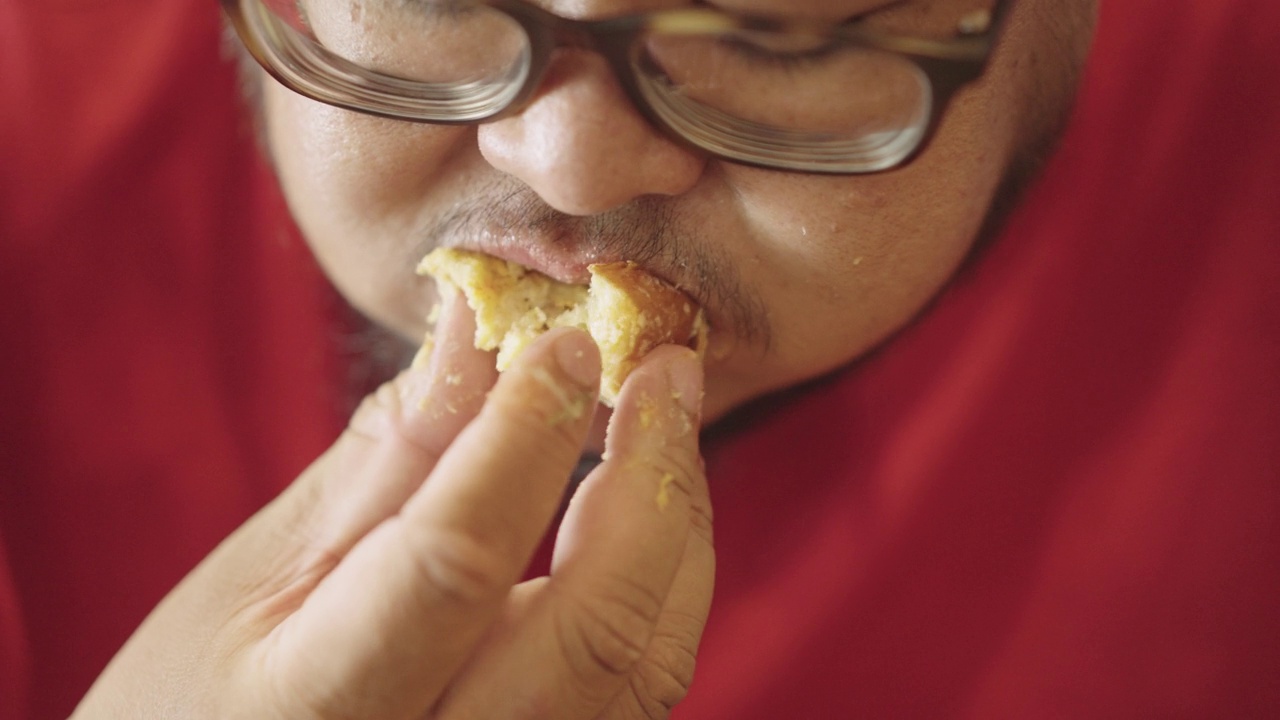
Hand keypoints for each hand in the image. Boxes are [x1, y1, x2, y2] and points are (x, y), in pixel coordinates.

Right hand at [71, 292, 713, 718]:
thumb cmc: (202, 696)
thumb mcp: (263, 572)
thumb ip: (392, 453)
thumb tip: (478, 321)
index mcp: (325, 710)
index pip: (458, 562)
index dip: (526, 438)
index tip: (570, 340)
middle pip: (596, 629)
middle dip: (651, 481)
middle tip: (666, 369)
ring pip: (644, 667)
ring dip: (674, 529)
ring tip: (664, 428)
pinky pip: (639, 688)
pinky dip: (661, 587)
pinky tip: (644, 515)